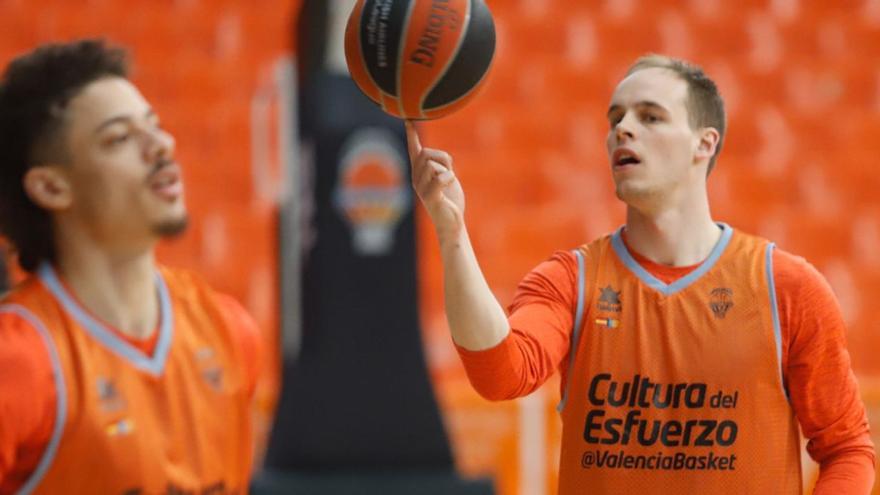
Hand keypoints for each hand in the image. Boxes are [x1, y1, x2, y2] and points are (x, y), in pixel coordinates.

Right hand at [406, 121, 465, 239]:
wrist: (451, 222)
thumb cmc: (449, 198)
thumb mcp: (445, 176)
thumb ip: (440, 164)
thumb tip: (437, 156)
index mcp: (419, 172)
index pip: (413, 150)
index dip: (411, 135)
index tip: (408, 119)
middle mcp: (415, 179)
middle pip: (426, 153)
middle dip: (443, 158)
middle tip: (449, 171)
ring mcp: (421, 189)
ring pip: (433, 164)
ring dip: (447, 169)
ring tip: (448, 183)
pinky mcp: (430, 197)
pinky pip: (441, 177)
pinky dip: (450, 177)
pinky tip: (450, 185)